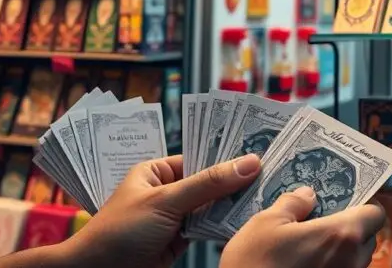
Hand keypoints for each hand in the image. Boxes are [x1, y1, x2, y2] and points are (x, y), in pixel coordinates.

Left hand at [64, 153, 260, 267]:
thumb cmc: (119, 232)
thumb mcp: (166, 201)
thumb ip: (208, 184)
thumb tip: (248, 163)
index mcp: (157, 171)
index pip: (200, 157)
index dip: (228, 155)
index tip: (260, 151)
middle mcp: (168, 190)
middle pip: (210, 181)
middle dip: (235, 180)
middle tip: (271, 173)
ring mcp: (175, 216)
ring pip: (212, 205)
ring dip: (233, 203)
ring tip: (267, 193)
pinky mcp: (181, 240)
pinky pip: (209, 226)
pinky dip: (226, 224)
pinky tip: (248, 218)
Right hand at [220, 186, 385, 267]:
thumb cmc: (254, 265)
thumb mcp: (266, 223)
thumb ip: (293, 204)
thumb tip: (308, 195)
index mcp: (342, 236)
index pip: (376, 214)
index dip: (364, 204)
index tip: (346, 200)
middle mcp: (351, 262)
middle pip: (367, 238)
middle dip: (351, 227)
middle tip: (325, 221)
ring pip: (355, 261)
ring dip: (340, 250)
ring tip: (311, 245)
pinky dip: (330, 267)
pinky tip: (305, 264)